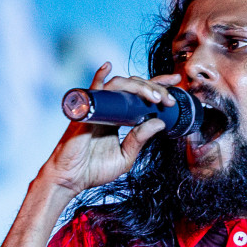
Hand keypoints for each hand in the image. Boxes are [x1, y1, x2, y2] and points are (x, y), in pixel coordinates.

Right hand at [36, 63, 178, 195]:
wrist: (71, 179)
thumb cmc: (94, 170)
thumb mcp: (126, 157)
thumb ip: (140, 139)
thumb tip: (159, 122)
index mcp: (120, 117)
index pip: (141, 95)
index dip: (157, 85)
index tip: (175, 82)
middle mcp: (110, 109)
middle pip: (133, 87)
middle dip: (154, 88)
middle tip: (168, 99)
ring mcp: (98, 108)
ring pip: (119, 85)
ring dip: (138, 87)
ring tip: (154, 96)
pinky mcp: (86, 113)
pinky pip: (92, 91)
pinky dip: (99, 76)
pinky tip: (107, 66)